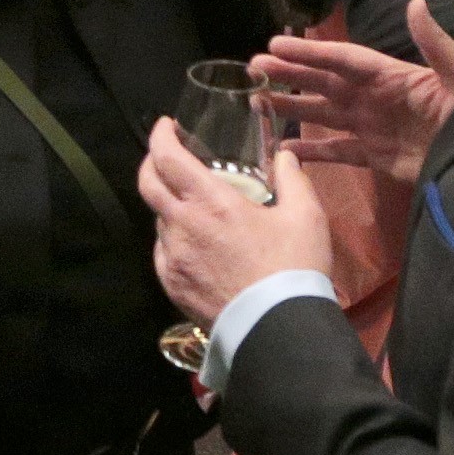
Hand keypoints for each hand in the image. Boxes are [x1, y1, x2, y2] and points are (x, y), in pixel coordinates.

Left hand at [140, 125, 334, 325]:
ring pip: (159, 221)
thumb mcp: (306, 217)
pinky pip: (164, 253)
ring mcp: (171, 258)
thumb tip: (286, 156)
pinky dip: (174, 241)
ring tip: (196, 211)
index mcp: (209, 202)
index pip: (167, 157)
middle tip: (168, 158)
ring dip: (170, 208)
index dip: (161, 136)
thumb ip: (293, 179)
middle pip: (147, 184)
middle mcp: (181, 225)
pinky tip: (196, 247)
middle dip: (152, 163)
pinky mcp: (171, 286)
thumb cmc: (293, 267)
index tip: (166, 126)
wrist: (278, 328)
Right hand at [252, 1, 453, 183]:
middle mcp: (374, 98)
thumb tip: (415, 2)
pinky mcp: (377, 158)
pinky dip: (312, 152)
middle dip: (289, 73)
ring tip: (256, 102)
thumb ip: (436, 43)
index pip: (342, 59)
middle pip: (323, 82)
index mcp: (391, 75)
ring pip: (323, 114)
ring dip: (291, 108)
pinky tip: (284, 150)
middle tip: (253, 67)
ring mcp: (372, 128)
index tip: (276, 42)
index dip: (310, 51)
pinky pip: (338, 153)